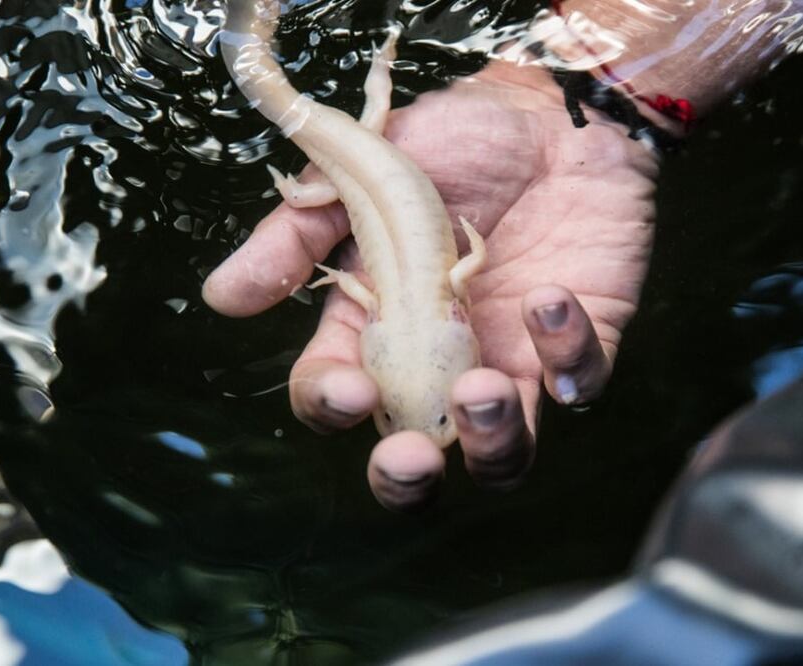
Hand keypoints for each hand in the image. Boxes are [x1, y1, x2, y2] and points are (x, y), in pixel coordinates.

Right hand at [202, 61, 657, 509]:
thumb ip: (297, 238)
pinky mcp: (576, 344)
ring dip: (492, 442)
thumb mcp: (364, 181)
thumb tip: (222, 297)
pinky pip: (580, 383)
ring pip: (503, 455)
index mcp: (378, 328)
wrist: (551, 113)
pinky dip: (567, 356)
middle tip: (411, 459)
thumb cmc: (455, 142)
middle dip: (407, 480)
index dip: (335, 404)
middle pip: (418, 458)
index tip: (353, 385)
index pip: (339, 398)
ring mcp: (511, 361)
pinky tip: (548, 298)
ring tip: (480, 391)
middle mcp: (440, 362)